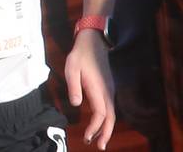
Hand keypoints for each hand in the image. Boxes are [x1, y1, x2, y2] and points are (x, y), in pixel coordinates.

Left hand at [64, 30, 115, 149]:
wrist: (93, 42)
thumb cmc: (80, 55)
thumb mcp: (71, 68)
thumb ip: (73, 86)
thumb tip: (77, 105)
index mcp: (98, 88)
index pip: (100, 113)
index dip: (95, 127)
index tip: (87, 137)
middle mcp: (107, 91)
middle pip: (110, 117)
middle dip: (105, 133)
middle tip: (99, 147)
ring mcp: (110, 90)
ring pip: (112, 113)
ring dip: (107, 128)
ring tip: (99, 140)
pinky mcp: (109, 88)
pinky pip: (110, 108)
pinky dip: (107, 119)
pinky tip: (101, 124)